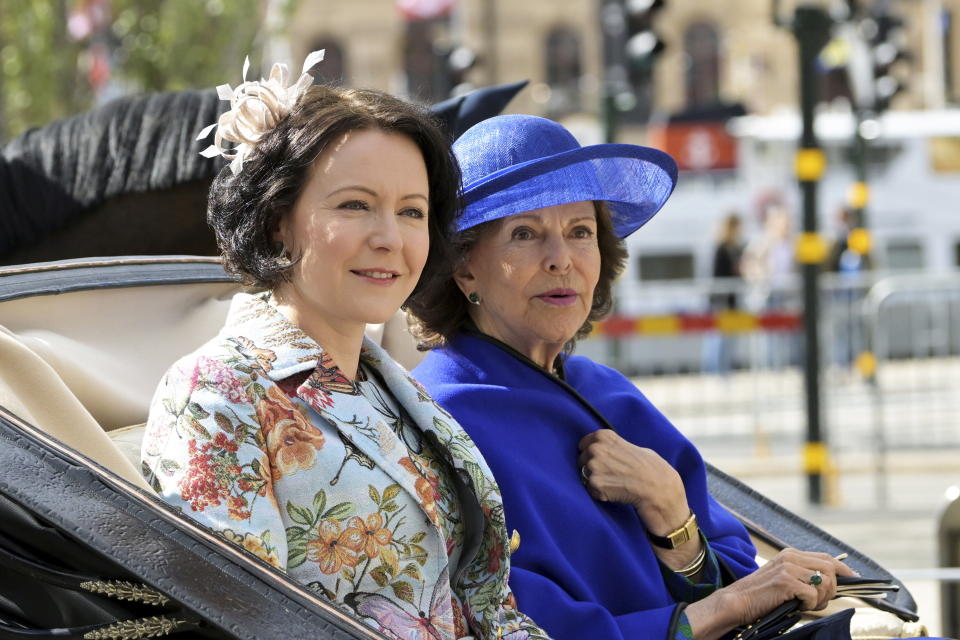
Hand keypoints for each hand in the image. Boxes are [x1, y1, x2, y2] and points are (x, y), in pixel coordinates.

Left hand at [577, 429, 687, 533]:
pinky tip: (615, 492)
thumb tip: (604, 448)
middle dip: (591, 468)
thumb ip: (616, 446)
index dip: (591, 454)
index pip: (584, 443)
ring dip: (595, 482)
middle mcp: (595, 448)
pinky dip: (599, 493)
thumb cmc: (652, 468)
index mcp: (604, 436)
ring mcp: (593, 466)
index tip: (601, 461)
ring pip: (584, 475)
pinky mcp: (594, 484)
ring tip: (615, 484)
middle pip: (581, 460)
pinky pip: (590, 490)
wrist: (659, 489)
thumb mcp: (634, 447)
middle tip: (611, 476)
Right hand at [685, 549, 856, 639]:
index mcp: (790, 554)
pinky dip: (810, 604)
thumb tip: (831, 584)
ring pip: (825, 582)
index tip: (856, 580)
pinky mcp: (786, 581)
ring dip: (821, 598)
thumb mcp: (783, 580)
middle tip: (820, 601)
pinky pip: (813, 594)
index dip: (844, 569)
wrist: (737, 602)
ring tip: (807, 604)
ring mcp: (788, 568)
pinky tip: (798, 605)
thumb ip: (803, 577)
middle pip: (830, 568)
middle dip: (833, 588)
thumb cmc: (760, 596)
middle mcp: (791, 557)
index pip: (827, 558)